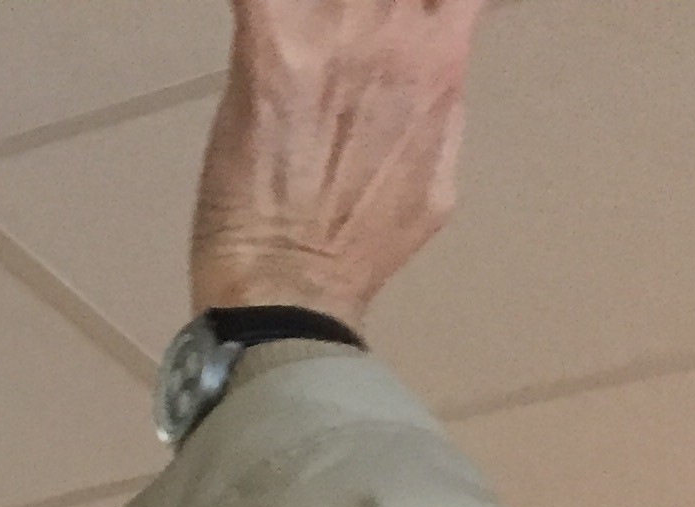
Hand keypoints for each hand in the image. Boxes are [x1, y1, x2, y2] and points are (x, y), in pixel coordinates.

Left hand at [191, 0, 487, 326]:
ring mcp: (332, 34)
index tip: (408, 11)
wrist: (287, 290)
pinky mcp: (267, 48)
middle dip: (362, 6)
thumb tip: (440, 80)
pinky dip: (254, 9)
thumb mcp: (437, 179)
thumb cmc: (359, 251)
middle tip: (336, 29)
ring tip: (294, 39)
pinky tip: (253, 22)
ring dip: (310, 9)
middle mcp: (395, 29)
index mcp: (441, 57)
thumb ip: (441, 109)